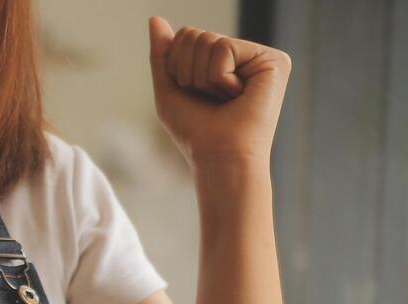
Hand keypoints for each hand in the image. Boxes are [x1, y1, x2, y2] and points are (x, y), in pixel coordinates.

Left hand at [147, 16, 291, 171]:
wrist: (220, 157)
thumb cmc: (196, 131)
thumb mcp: (169, 89)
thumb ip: (163, 54)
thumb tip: (155, 20)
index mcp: (222, 61)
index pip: (185, 37)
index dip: (176, 66)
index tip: (194, 94)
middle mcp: (244, 55)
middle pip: (194, 34)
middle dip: (187, 70)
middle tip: (208, 98)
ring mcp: (261, 56)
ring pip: (207, 39)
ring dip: (202, 77)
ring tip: (222, 99)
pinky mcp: (274, 59)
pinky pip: (224, 48)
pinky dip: (217, 77)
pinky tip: (236, 94)